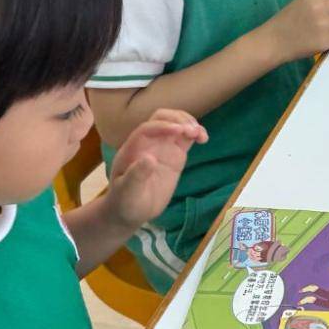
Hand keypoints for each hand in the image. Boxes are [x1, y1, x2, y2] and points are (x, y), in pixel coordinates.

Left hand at [105, 109, 206, 229]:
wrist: (131, 211)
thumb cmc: (125, 201)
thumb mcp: (127, 192)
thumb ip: (136, 175)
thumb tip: (149, 158)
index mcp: (133, 148)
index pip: (147, 128)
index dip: (163, 126)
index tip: (179, 130)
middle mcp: (148, 143)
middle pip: (161, 117)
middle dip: (178, 119)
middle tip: (192, 131)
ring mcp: (162, 147)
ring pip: (176, 123)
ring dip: (189, 123)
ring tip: (200, 135)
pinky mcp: (174, 154)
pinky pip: (186, 138)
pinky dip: (195, 133)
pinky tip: (203, 139)